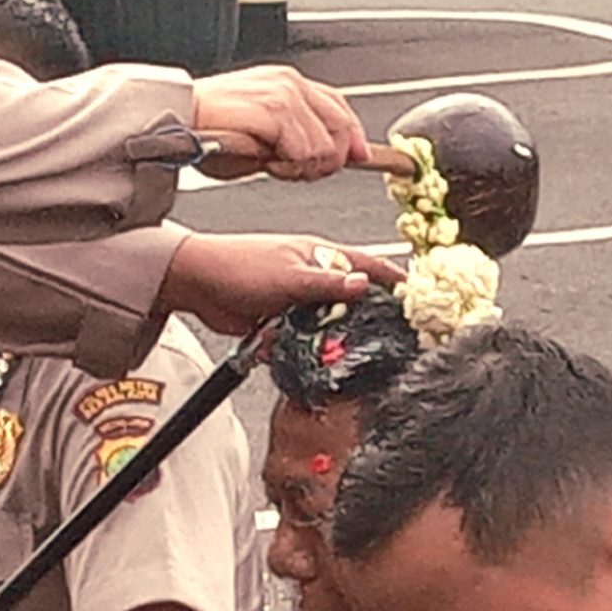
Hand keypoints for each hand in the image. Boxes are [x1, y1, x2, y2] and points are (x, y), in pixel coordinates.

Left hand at [159, 232, 401, 335]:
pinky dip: (300, 348)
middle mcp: (311, 277)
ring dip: (325, 338)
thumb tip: (362, 284)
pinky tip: (300, 355)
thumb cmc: (239, 265)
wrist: (197, 284)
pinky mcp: (279, 322)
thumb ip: (328, 284)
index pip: (366, 265)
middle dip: (359, 318)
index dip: (391, 279)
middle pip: (349, 301)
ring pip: (324, 324)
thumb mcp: (290, 276)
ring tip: (333, 351)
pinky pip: (300, 339)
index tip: (413, 294)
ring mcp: (296, 300)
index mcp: (319, 255)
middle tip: (376, 337)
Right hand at [189, 66, 368, 180]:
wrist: (177, 119)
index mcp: (287, 82)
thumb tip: (335, 156)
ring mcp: (284, 95)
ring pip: (326, 147)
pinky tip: (266, 164)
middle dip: (328, 160)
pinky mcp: (275, 112)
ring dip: (303, 168)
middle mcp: (290, 83)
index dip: (354, 136)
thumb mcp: (263, 133)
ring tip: (272, 165)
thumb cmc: (209, 130)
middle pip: (341, 128)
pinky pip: (306, 152)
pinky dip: (290, 167)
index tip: (361, 158)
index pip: (339, 107)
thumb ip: (298, 138)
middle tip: (296, 171)